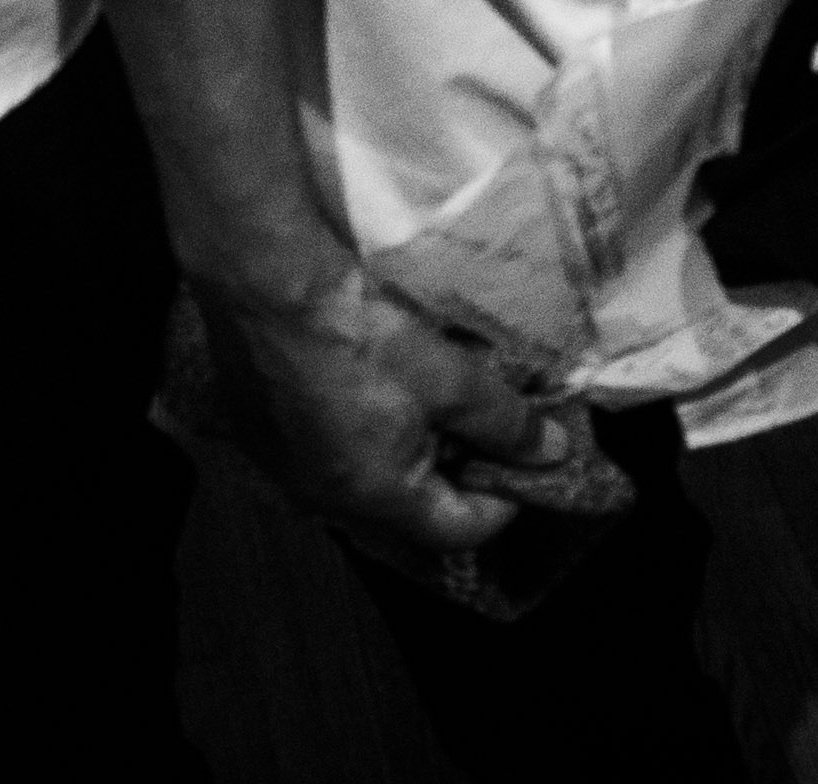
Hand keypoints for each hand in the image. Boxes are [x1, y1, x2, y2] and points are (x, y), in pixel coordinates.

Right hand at [178, 260, 623, 563]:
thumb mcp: (451, 378)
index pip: (457, 531)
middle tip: (484, 418)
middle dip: (456, 466)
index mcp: (374, 497)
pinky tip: (376, 381)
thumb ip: (506, 423)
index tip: (524, 454)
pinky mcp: (265, 433)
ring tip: (435, 393)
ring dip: (410, 444)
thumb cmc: (360, 335)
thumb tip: (552, 453)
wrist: (267, 286)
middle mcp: (325, 500)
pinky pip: (331, 448)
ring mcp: (288, 469)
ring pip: (370, 475)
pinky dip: (365, 427)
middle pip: (412, 505)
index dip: (503, 498)